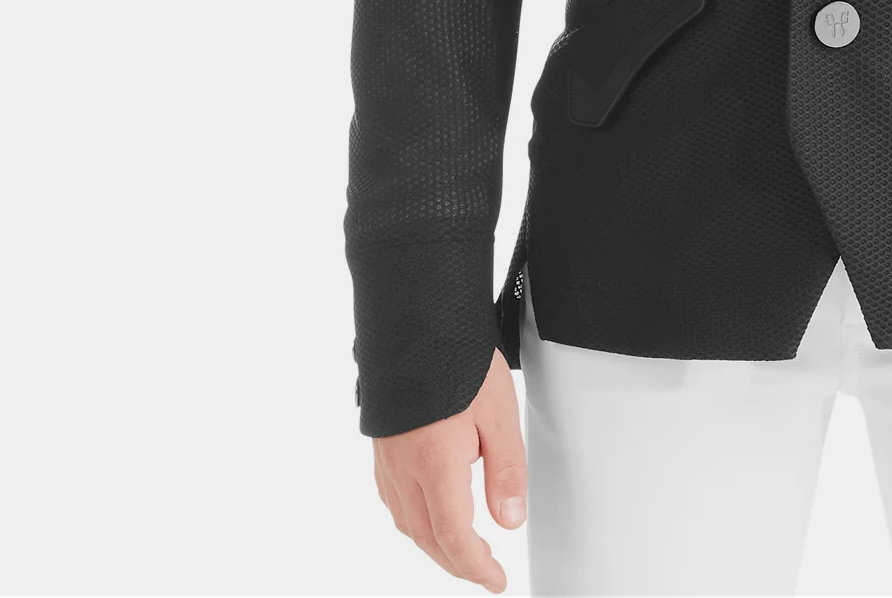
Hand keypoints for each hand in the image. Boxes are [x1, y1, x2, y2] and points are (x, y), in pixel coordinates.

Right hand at [370, 348, 527, 589]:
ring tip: (463, 550)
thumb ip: (506, 471)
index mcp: (435, 465)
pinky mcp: (381, 448)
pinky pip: (394, 501)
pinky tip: (429, 516)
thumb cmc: (456, 359)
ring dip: (435, 545)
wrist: (415, 320)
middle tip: (485, 572)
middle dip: (457, 562)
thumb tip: (510, 522)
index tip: (496, 582)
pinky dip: (415, 521)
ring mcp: (387, 460)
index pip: (454, 538)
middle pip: (428, 538)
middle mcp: (404, 470)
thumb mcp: (499, 412)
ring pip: (407, 523)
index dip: (476, 567)